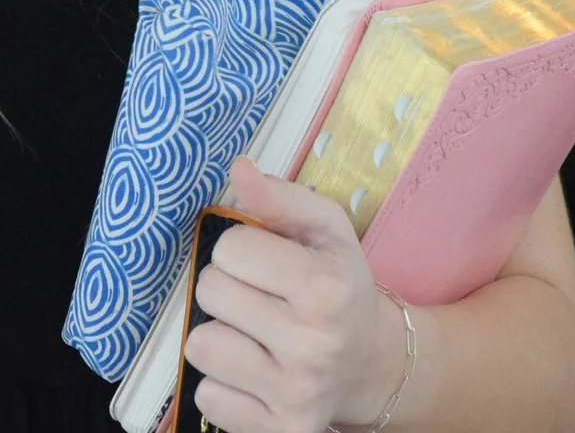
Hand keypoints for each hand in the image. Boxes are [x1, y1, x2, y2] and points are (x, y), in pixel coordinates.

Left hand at [182, 157, 403, 432]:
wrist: (374, 363)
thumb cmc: (340, 283)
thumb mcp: (324, 228)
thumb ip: (279, 196)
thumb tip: (237, 169)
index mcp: (325, 287)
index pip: (229, 248)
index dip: (239, 247)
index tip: (262, 259)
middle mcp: (312, 345)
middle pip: (210, 292)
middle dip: (226, 285)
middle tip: (256, 294)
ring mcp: (294, 395)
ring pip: (200, 346)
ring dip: (218, 332)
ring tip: (250, 331)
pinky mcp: (279, 431)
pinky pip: (207, 396)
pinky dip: (221, 381)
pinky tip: (252, 368)